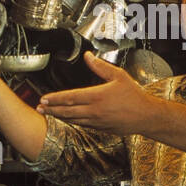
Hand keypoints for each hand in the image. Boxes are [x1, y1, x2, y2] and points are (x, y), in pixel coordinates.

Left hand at [37, 52, 158, 135]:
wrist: (145, 116)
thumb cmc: (134, 95)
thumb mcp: (118, 76)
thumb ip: (100, 67)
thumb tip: (88, 56)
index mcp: (97, 96)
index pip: (70, 97)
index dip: (55, 98)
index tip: (44, 98)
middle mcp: (94, 111)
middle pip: (67, 110)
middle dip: (51, 109)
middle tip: (40, 107)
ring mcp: (96, 122)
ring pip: (72, 119)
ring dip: (58, 116)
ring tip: (48, 113)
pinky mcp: (100, 128)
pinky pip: (82, 125)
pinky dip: (71, 121)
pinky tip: (66, 118)